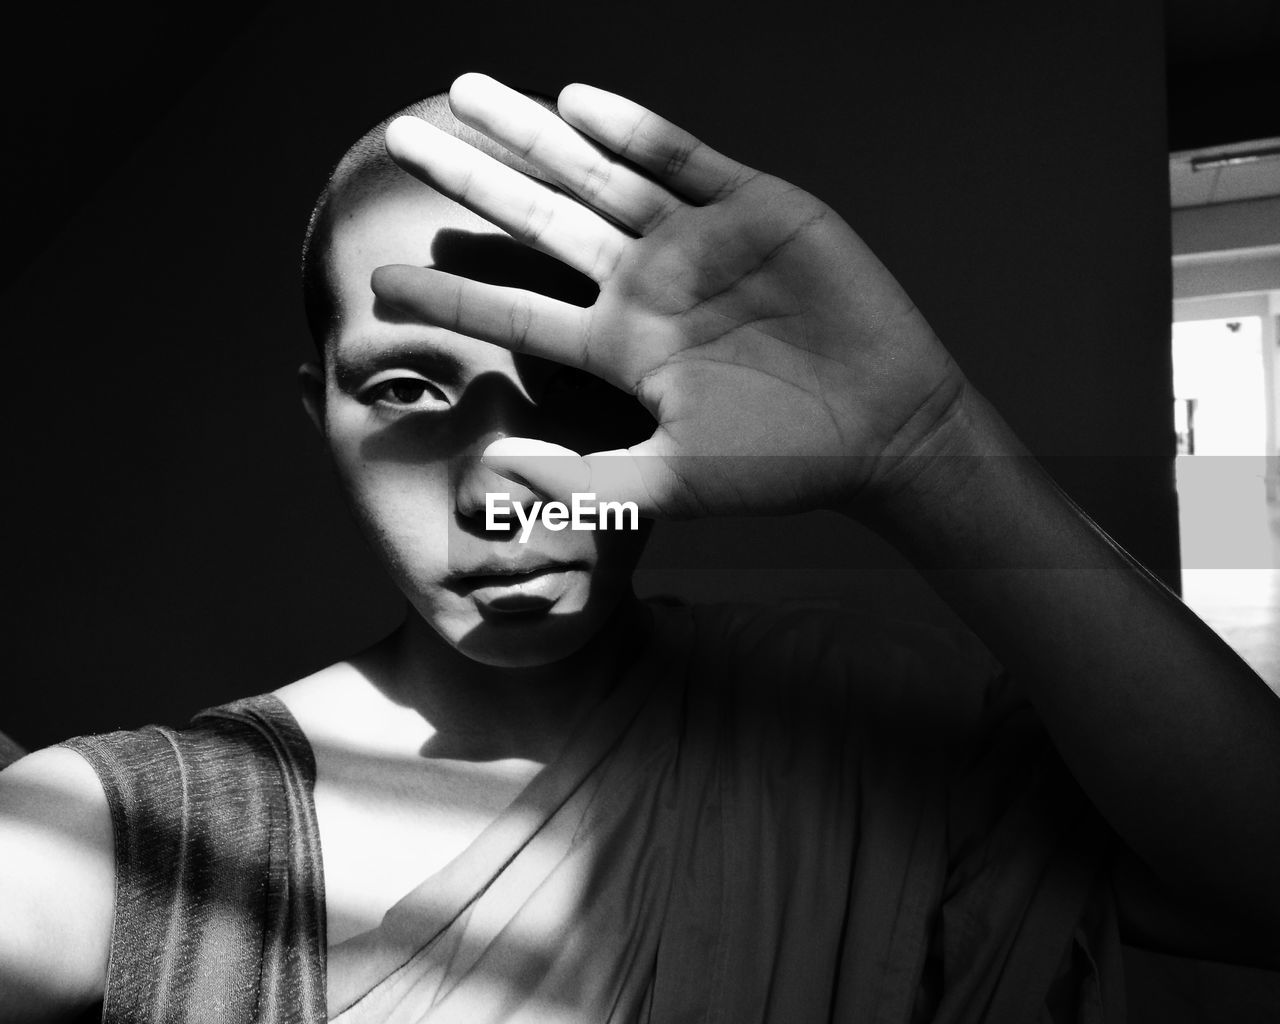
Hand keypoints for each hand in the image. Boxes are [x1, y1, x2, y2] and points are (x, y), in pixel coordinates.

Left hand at [373, 74, 968, 517]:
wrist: (886, 427)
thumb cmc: (779, 465)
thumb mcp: (671, 480)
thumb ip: (581, 481)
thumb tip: (485, 484)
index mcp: (618, 346)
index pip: (514, 313)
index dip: (448, 296)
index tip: (378, 282)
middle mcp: (645, 286)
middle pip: (539, 221)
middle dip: (471, 179)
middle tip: (400, 138)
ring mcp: (698, 242)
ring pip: (598, 174)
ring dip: (532, 135)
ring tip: (464, 92)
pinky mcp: (755, 209)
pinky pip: (684, 160)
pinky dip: (634, 130)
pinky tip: (577, 104)